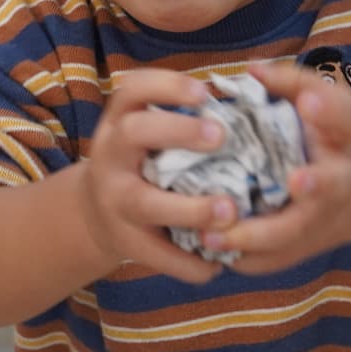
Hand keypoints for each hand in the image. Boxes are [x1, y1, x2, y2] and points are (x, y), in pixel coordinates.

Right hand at [78, 69, 239, 285]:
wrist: (95, 215)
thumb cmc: (142, 163)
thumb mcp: (146, 133)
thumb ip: (184, 120)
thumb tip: (255, 102)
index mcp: (120, 122)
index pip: (132, 90)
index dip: (167, 87)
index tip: (205, 92)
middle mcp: (112, 156)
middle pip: (135, 133)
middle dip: (179, 133)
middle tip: (222, 136)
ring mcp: (116, 200)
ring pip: (146, 203)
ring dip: (190, 208)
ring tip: (230, 211)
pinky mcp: (126, 241)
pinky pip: (158, 254)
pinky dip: (189, 263)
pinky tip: (217, 264)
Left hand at [205, 62, 350, 275]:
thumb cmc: (342, 137)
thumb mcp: (329, 101)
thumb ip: (293, 83)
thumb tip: (250, 69)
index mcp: (350, 137)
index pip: (346, 118)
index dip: (328, 111)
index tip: (308, 104)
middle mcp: (343, 181)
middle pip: (332, 186)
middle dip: (314, 185)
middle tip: (292, 181)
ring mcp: (326, 218)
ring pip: (294, 233)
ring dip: (255, 237)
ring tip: (211, 235)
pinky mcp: (306, 246)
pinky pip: (273, 259)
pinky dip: (241, 259)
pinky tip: (204, 251)